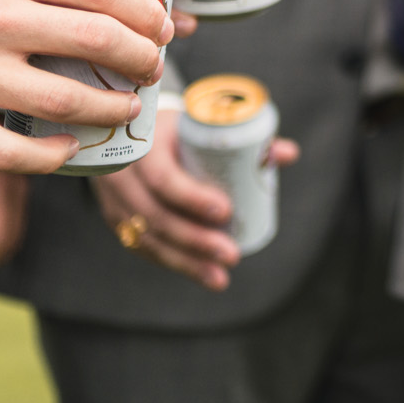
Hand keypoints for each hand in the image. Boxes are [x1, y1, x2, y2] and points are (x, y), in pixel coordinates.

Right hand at [0, 0, 170, 172]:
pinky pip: (17, 152)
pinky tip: (69, 148)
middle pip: (99, 41)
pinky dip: (56, 155)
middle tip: (152, 68)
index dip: (146, 13)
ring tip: (126, 107)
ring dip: (113, 109)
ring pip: (69, 102)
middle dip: (143, 60)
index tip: (161, 25)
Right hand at [91, 121, 299, 289]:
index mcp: (143, 146)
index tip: (226, 211)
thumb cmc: (177, 127)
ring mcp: (115, 200)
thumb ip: (242, 140)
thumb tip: (288, 154)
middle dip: (196, 240)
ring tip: (220, 276)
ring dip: (186, 262)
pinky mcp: (116, 219)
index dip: (192, 198)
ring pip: (148, 239)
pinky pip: (142, 247)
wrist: (127, 131)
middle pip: (156, 216)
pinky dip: (173, 262)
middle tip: (232, 254)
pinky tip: (201, 274)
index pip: (163, 178)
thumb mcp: (200, 126)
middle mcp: (122, 176)